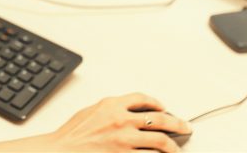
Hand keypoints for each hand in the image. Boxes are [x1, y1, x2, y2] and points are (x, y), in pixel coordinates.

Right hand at [36, 92, 191, 151]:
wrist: (62, 150)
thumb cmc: (72, 135)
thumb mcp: (91, 112)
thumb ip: (110, 110)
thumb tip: (126, 112)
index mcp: (111, 105)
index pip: (142, 98)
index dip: (156, 103)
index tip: (163, 107)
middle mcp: (121, 120)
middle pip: (159, 119)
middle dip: (177, 123)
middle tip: (185, 127)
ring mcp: (125, 140)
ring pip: (160, 141)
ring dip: (173, 146)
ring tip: (177, 149)